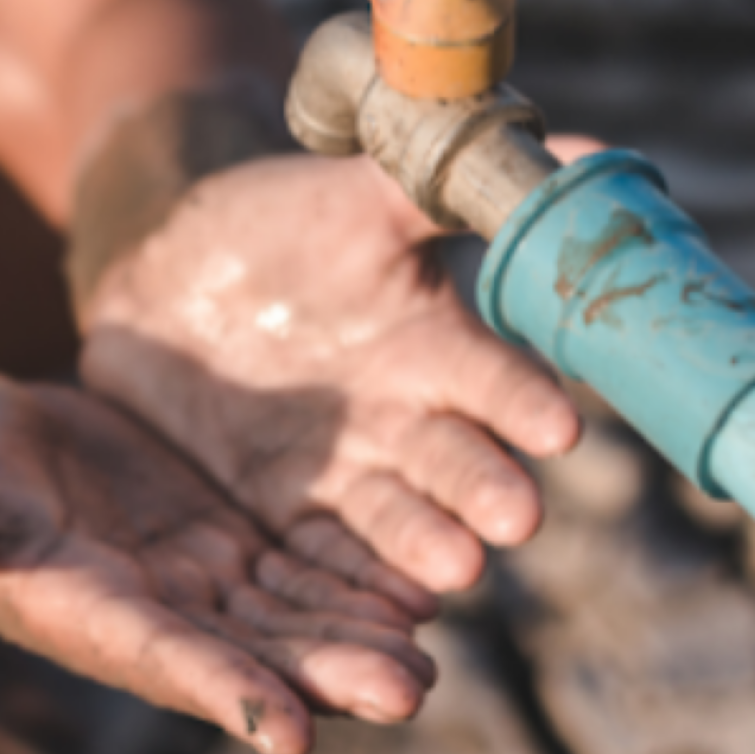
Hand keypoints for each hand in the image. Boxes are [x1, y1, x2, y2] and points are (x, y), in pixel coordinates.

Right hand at [0, 369, 435, 753]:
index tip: (287, 729)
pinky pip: (293, 566)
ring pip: (283, 618)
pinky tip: (418, 587)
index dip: (220, 692)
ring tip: (430, 652)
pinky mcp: (213, 536)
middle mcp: (142, 609)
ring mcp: (185, 575)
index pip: (153, 654)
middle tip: (409, 689)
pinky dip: (348, 581)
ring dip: (352, 638)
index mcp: (71, 606)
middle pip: (246, 653)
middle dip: (323, 676)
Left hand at [79, 145, 590, 594]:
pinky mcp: (283, 507)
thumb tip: (584, 146)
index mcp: (437, 346)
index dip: (524, 400)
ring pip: (396, 518)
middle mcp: (408, 418)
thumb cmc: (281, 220)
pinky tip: (376, 608)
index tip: (558, 424)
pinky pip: (319, 551)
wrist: (171, 267)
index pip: (494, 378)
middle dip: (485, 490)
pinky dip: (348, 581)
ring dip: (427, 546)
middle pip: (456, 463)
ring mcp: (348, 468)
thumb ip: (451, 185)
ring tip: (453, 571)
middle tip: (516, 517)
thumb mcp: (363, 192)